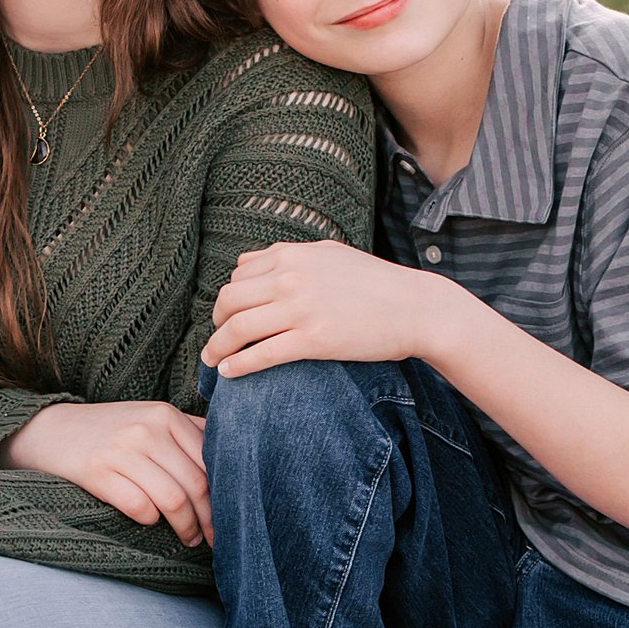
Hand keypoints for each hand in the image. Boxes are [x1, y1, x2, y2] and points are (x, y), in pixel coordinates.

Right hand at [0, 401, 212, 546]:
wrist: (48, 429)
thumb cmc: (108, 430)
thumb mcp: (147, 418)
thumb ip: (186, 433)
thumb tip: (232, 463)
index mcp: (165, 414)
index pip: (210, 462)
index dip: (225, 495)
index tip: (228, 516)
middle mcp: (146, 429)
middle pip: (196, 485)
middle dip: (210, 519)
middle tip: (212, 538)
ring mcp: (121, 450)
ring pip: (173, 500)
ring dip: (186, 528)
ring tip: (190, 539)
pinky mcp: (97, 472)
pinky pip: (140, 508)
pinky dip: (151, 520)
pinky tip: (151, 522)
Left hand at [201, 240, 451, 377]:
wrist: (416, 308)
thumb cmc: (375, 283)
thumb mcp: (329, 254)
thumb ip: (289, 255)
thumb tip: (248, 261)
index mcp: (292, 255)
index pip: (238, 275)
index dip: (228, 298)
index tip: (228, 316)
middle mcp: (290, 278)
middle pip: (229, 300)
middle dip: (216, 323)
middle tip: (217, 339)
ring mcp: (300, 309)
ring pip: (238, 328)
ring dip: (217, 347)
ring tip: (213, 361)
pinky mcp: (312, 340)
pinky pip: (261, 354)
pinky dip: (238, 365)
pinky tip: (230, 373)